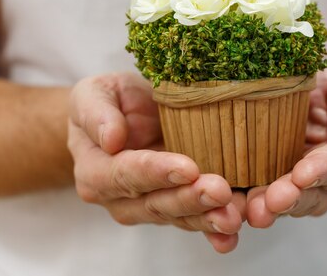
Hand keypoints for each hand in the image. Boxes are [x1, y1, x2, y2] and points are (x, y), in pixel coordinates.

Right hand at [67, 72, 245, 252]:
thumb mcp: (93, 93)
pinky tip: (233, 233)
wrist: (124, 115)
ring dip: (207, 218)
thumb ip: (96, 113)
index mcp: (96, 170)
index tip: (187, 167)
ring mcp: (149, 206)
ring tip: (233, 215)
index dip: (156, 172)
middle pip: (155, 203)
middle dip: (189, 199)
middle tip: (220, 191)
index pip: (125, 175)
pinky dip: (215, 229)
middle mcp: (120, 198)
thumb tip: (111, 138)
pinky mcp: (176, 206)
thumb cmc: (107, 101)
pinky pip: (195, 220)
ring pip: (178, 217)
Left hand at [246, 67, 326, 226]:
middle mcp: (326, 185)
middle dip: (290, 199)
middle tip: (273, 201)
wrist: (320, 110)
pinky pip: (258, 202)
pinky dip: (244, 206)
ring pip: (283, 206)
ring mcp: (298, 192)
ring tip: (251, 210)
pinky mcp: (269, 192)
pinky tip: (229, 207)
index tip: (303, 175)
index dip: (321, 170)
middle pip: (310, 196)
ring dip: (266, 208)